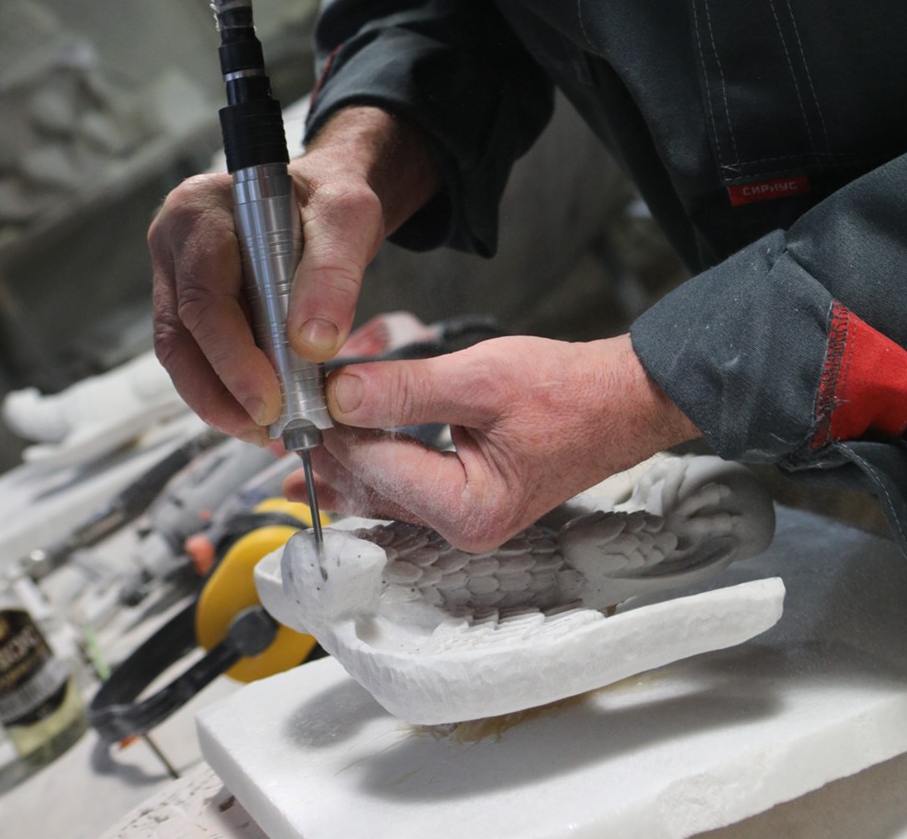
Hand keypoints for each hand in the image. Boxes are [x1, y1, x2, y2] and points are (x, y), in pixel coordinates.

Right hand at [147, 107, 439, 442]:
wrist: (321, 198)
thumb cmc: (330, 201)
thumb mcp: (348, 219)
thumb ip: (332, 273)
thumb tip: (312, 343)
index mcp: (199, 211)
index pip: (204, 297)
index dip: (232, 358)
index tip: (270, 402)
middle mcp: (172, 242)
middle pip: (179, 333)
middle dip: (220, 393)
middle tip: (267, 431)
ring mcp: (173, 273)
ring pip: (180, 352)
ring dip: (219, 400)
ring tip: (265, 430)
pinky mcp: (185, 302)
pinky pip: (195, 353)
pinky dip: (224, 387)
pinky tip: (258, 409)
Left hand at [284, 334, 698, 550]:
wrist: (620, 400)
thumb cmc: (565, 392)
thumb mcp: (480, 379)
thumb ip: (406, 389)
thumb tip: (339, 393)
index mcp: (468, 508)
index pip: (378, 467)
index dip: (337, 427)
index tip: (305, 394)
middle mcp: (462, 528)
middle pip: (372, 489)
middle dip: (331, 451)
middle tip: (286, 420)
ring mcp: (464, 520)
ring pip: (382, 493)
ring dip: (343, 464)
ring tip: (294, 451)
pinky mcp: (465, 501)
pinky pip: (403, 488)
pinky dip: (372, 465)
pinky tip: (343, 451)